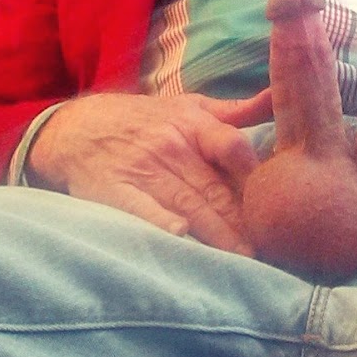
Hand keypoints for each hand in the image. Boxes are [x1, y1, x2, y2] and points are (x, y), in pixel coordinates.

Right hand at [27, 88, 272, 252]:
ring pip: (187, 204)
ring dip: (216, 233)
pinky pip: (142, 209)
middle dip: (242, 219)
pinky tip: (181, 236)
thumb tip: (279, 99)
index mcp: (192, 124)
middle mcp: (170, 146)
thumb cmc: (146, 120)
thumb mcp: (188, 106)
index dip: (256, 177)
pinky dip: (160, 221)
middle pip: (214, 186)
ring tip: (242, 257)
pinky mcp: (116, 190)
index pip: (233, 148)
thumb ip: (234, 110)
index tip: (278, 203)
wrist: (77, 127)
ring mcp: (142, 169)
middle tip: (269, 247)